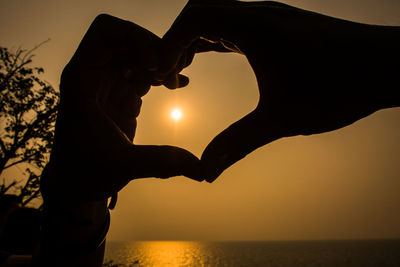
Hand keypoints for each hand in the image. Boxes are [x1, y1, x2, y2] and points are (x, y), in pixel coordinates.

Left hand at [43, 14, 203, 202]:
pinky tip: (179, 85)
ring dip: (159, 62)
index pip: (105, 33)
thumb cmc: (87, 173)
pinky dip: (161, 74)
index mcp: (83, 81)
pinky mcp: (121, 96)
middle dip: (153, 49)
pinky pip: (143, 73)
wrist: (77, 184)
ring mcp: (109, 85)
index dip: (133, 38)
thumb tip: (202, 169)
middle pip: (127, 40)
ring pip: (137, 55)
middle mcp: (95, 76)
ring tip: (176, 81)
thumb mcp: (123, 165)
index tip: (154, 62)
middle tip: (172, 72)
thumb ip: (162, 162)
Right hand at [161, 0, 399, 181]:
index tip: (161, 75)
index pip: (193, 17)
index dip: (168, 43)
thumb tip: (206, 171)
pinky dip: (217, 38)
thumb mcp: (282, 119)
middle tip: (169, 74)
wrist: (388, 66)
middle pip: (200, 11)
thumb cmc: (340, 86)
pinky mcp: (281, 24)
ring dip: (196, 38)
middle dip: (177, 40)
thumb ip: (238, 143)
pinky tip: (214, 58)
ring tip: (183, 69)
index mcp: (254, 26)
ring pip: (218, 16)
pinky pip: (236, 23)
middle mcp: (260, 12)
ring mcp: (271, 16)